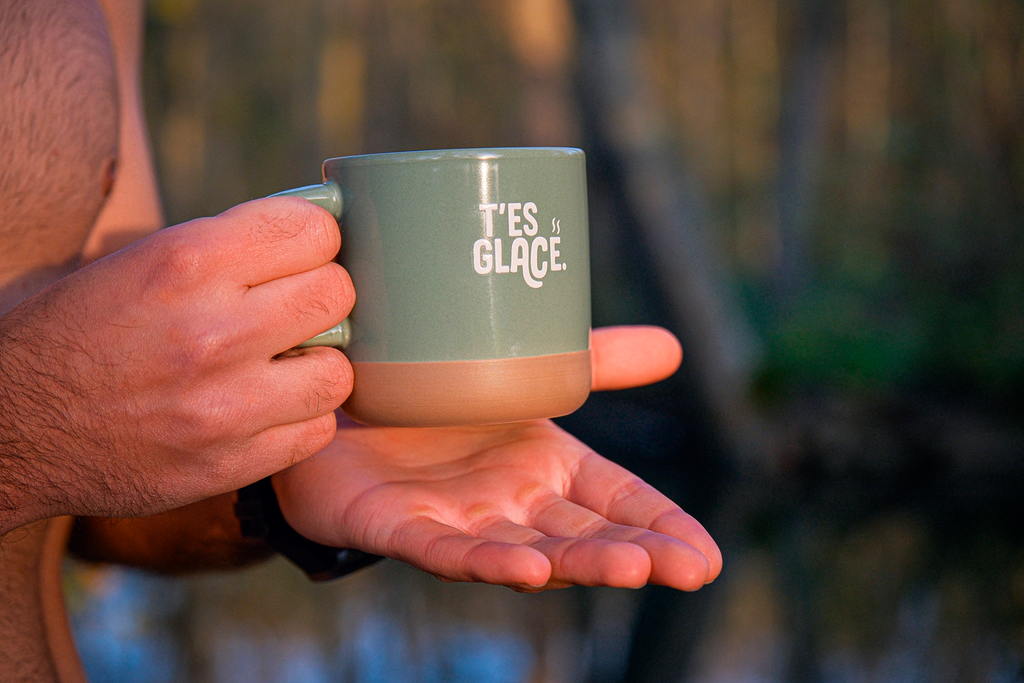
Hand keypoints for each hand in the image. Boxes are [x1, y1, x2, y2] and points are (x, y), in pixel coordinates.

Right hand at [0, 197, 352, 532]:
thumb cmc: (78, 332)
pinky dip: (301, 418)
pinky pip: (316, 430)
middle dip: (322, 297)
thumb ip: (227, 245)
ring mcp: (226, 406)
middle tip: (293, 310)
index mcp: (186, 263)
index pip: (313, 230)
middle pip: (337, 295)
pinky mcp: (231, 463)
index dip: (315, 240)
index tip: (301, 254)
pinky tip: (267, 408)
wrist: (13, 428)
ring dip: (318, 365)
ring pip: (338, 371)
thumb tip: (320, 229)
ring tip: (282, 365)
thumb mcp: (137, 262)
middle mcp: (213, 331)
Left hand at [274, 327, 721, 590]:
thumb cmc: (441, 400)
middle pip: (582, 532)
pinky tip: (526, 572)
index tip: (708, 556)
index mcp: (548, 468)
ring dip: (575, 563)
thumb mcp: (527, 372)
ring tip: (629, 569)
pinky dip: (483, 563)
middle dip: (634, 553)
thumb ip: (596, 362)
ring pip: (526, 549)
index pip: (618, 501)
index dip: (662, 528)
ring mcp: (460, 519)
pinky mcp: (401, 527)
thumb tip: (674, 346)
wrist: (345, 403)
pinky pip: (444, 550)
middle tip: (685, 568)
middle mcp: (513, 503)